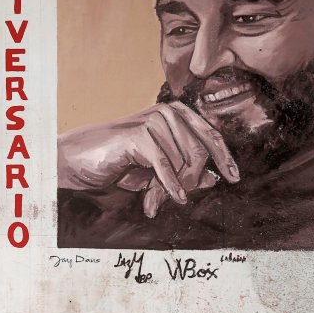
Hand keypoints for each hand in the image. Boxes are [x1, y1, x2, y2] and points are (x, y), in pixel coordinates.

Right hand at [58, 101, 239, 217]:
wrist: (78, 160)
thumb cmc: (117, 164)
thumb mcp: (156, 172)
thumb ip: (183, 171)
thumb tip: (213, 177)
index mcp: (175, 114)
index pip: (210, 135)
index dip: (225, 158)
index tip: (234, 178)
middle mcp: (168, 112)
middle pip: (199, 153)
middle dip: (190, 181)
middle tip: (176, 200)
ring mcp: (154, 120)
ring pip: (183, 162)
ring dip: (171, 188)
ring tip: (153, 200)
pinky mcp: (140, 134)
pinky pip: (165, 167)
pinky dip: (170, 186)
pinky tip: (173, 200)